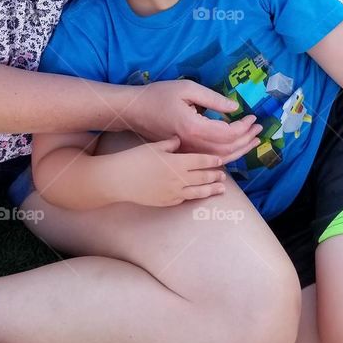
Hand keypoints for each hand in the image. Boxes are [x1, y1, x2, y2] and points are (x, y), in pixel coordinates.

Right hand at [107, 135, 227, 207]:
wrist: (119, 180)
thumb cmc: (134, 159)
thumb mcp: (154, 146)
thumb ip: (170, 144)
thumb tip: (179, 140)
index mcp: (177, 162)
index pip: (201, 160)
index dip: (212, 160)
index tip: (220, 160)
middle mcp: (179, 178)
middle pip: (203, 177)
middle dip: (215, 175)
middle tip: (223, 175)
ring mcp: (173, 192)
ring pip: (198, 191)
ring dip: (211, 189)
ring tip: (220, 189)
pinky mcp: (167, 202)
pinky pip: (184, 199)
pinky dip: (194, 196)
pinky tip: (198, 195)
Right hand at [129, 79, 261, 159]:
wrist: (132, 111)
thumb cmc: (157, 96)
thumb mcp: (186, 88)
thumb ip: (212, 99)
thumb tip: (234, 108)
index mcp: (193, 127)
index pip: (227, 133)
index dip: (244, 127)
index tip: (252, 117)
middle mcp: (191, 144)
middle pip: (227, 150)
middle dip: (246, 140)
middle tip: (258, 129)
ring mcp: (186, 153)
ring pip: (219, 160)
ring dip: (239, 151)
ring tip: (252, 141)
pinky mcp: (182, 155)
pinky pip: (208, 161)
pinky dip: (225, 158)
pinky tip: (233, 151)